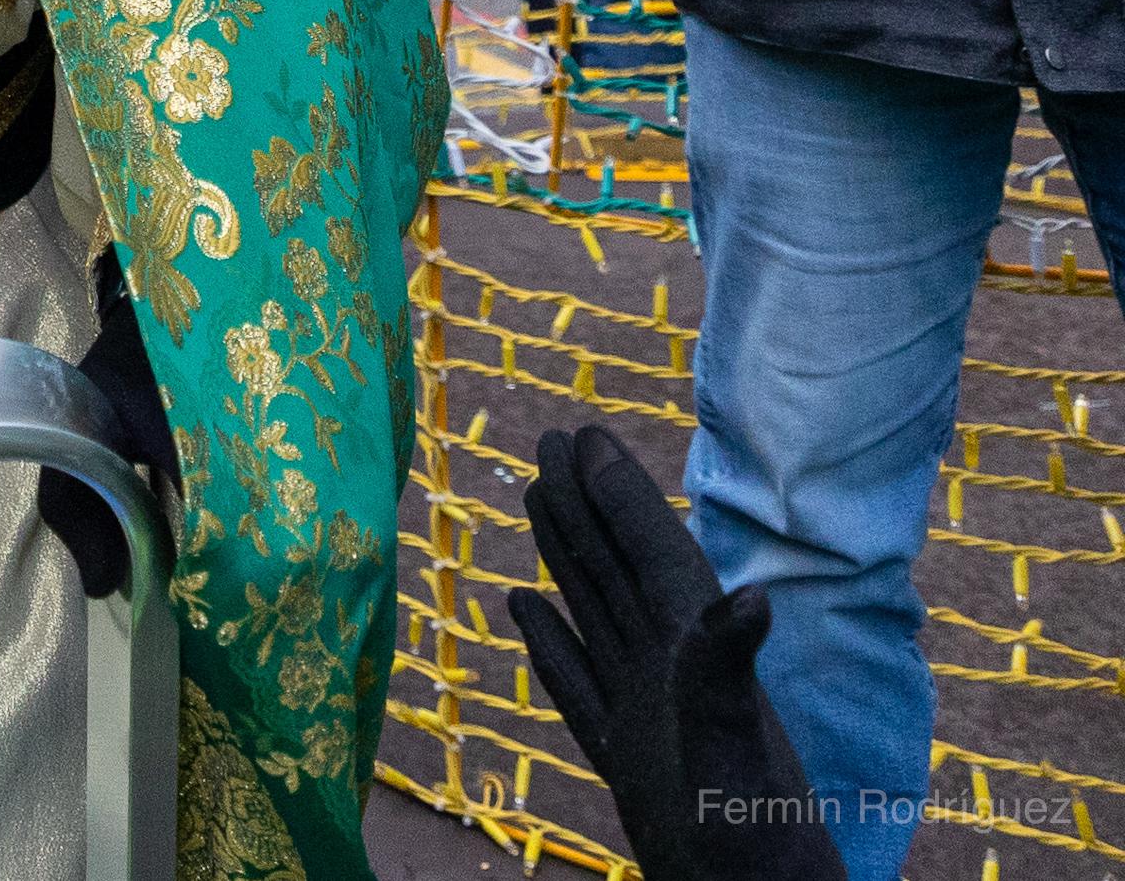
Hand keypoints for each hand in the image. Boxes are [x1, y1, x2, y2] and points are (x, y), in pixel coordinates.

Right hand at [505, 424, 842, 880]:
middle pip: (620, 571)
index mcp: (695, 661)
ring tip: (536, 496)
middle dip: (588, 503)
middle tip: (550, 438)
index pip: (655, 557)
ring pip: (595, 612)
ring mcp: (646, 715)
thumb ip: (727, 675)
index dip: (622, 495)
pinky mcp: (625, 757)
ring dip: (567, 553)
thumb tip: (751, 597)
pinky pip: (575, 679)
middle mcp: (672, 675)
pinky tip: (522, 609)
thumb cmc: (752, 849)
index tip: (585, 434)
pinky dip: (547, 638)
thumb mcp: (735, 755)